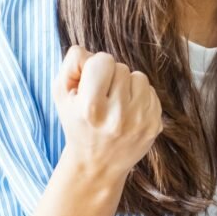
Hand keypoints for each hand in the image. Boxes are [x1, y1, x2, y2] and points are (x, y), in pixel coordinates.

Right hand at [52, 45, 163, 180]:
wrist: (97, 164)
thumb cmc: (77, 123)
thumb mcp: (61, 95)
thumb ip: (71, 64)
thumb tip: (90, 52)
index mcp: (91, 108)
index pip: (103, 60)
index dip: (95, 67)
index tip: (90, 84)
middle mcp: (118, 116)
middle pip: (121, 68)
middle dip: (111, 78)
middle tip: (102, 98)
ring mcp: (139, 121)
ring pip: (139, 77)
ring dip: (127, 86)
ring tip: (116, 104)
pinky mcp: (155, 125)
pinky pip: (151, 92)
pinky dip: (139, 98)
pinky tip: (128, 113)